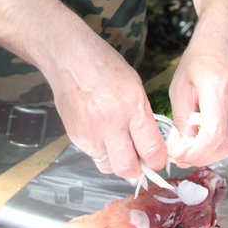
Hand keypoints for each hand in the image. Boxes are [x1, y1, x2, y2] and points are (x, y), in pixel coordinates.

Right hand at [47, 39, 167, 178]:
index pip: (151, 149)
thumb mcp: (135, 86)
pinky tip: (102, 133)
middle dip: (137, 170)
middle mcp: (111, 122)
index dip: (158, 161)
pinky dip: (100, 150)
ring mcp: (90, 131)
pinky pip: (92, 155)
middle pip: (127, 169)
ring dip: (116, 161)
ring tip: (119, 145)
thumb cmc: (104, 66)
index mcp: (132, 106)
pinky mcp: (74, 135)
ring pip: (108, 166)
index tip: (158, 161)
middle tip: (140, 162)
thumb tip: (150, 144)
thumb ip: (142, 116)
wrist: (69, 57)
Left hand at [166, 26, 227, 167]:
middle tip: (182, 157)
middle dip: (202, 157)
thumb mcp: (180, 87)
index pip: (214, 133)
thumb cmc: (199, 61)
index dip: (198, 152)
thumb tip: (182, 147)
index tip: (181, 158)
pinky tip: (203, 139)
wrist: (222, 44)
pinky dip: (219, 145)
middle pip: (225, 145)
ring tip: (191, 149)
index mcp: (218, 90)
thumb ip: (181, 118)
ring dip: (210, 154)